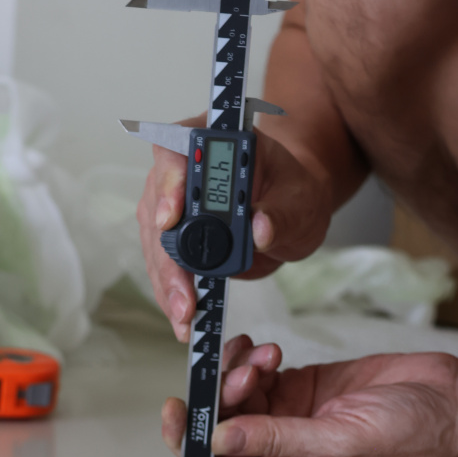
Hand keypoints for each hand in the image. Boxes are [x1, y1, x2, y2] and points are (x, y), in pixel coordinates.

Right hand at [136, 123, 331, 341]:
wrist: (290, 209)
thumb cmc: (294, 191)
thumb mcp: (300, 198)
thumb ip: (282, 211)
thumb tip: (261, 229)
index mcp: (211, 139)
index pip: (175, 150)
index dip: (170, 183)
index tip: (172, 217)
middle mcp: (180, 169)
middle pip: (158, 208)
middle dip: (169, 257)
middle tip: (184, 293)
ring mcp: (171, 204)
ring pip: (156, 244)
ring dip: (167, 283)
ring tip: (184, 316)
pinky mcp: (173, 237)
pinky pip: (166, 265)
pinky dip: (173, 293)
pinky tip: (182, 317)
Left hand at [162, 341, 457, 456]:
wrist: (450, 402)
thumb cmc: (413, 438)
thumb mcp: (341, 442)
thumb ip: (277, 440)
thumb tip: (222, 438)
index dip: (194, 441)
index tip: (177, 410)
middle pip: (224, 430)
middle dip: (222, 398)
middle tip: (241, 373)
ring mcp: (290, 422)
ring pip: (237, 399)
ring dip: (239, 374)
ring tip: (263, 359)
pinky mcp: (300, 391)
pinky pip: (258, 377)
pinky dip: (255, 361)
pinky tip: (269, 353)